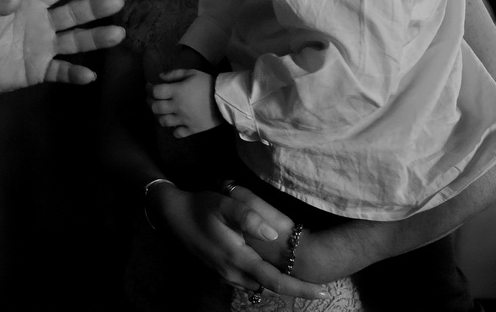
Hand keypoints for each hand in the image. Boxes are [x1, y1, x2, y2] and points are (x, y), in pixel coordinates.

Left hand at [0, 0, 124, 99]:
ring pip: (75, 41)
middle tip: (117, 1)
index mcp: (31, 3)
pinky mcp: (40, 71)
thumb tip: (13, 0)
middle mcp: (44, 23)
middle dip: (95, 7)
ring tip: (117, 34)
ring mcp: (45, 48)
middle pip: (73, 13)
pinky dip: (75, 74)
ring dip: (96, 38)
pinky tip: (89, 75)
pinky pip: (61, 71)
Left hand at [148, 68, 220, 136]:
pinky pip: (177, 133)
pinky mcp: (191, 129)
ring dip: (160, 116)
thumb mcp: (192, 73)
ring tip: (163, 112)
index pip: (155, 92)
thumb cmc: (208, 83)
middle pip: (155, 108)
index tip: (150, 87)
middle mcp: (177, 106)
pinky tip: (175, 124)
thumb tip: (159, 77)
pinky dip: (173, 130)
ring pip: (163, 121)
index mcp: (177, 91)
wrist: (226, 99)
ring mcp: (183, 119)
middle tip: (152, 100)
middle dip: (150, 103)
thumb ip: (174, 74)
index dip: (150, 89)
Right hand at [150, 183, 329, 298]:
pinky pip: (247, 279)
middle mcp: (232, 273)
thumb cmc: (199, 206)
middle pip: (269, 286)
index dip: (301, 288)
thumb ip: (248, 217)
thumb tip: (273, 234)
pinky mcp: (219, 271)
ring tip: (294, 271)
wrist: (171, 215)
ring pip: (257, 284)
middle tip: (315, 280)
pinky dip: (261, 276)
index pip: (275, 281)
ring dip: (275, 281)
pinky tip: (265, 263)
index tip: (324, 291)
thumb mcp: (223, 204)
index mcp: (238, 258)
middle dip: (292, 286)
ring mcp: (224, 275)